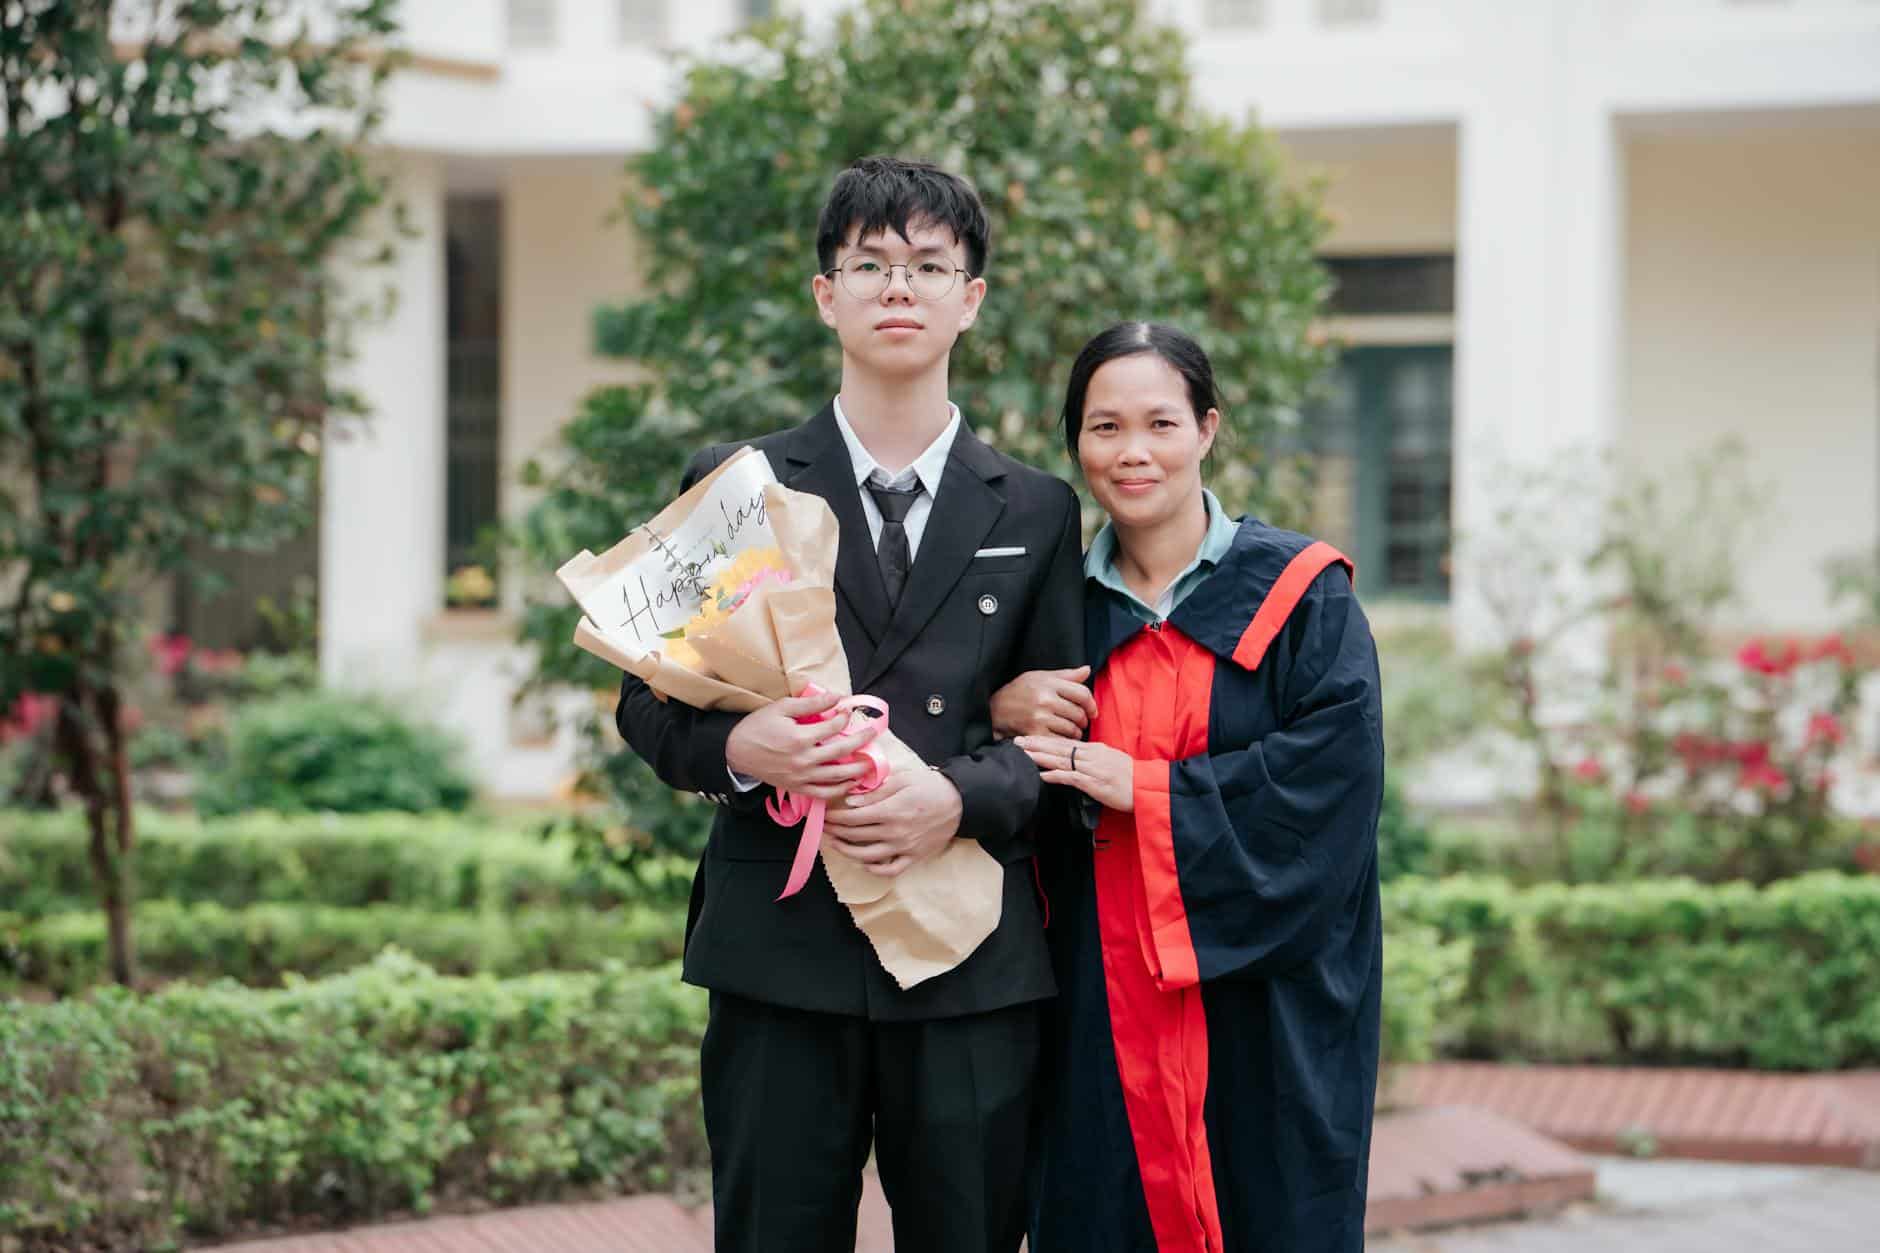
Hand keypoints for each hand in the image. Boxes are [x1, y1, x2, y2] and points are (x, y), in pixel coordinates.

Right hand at [725, 690, 883, 800]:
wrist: (737, 752)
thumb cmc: (758, 726)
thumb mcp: (782, 708)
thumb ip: (811, 704)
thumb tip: (837, 697)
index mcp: (800, 738)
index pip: (833, 727)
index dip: (844, 718)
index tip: (848, 711)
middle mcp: (804, 760)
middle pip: (841, 752)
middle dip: (860, 741)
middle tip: (873, 733)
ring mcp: (802, 777)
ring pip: (837, 776)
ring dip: (857, 769)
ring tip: (870, 762)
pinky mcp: (798, 788)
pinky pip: (824, 793)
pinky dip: (840, 790)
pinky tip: (851, 783)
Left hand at [824, 767, 962, 877]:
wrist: (960, 802)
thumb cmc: (930, 786)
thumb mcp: (902, 780)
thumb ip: (875, 792)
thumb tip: (851, 802)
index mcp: (891, 811)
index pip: (854, 818)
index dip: (836, 818)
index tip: (826, 815)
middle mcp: (894, 832)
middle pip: (856, 836)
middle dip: (836, 832)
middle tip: (825, 828)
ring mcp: (904, 847)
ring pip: (867, 856)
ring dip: (848, 851)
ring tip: (836, 844)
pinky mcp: (913, 857)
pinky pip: (890, 869)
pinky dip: (874, 869)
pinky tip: (865, 862)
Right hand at [990, 666, 1095, 739]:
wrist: (993, 709)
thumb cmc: (1019, 692)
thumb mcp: (1040, 677)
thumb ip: (1066, 675)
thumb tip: (1087, 670)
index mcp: (1049, 683)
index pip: (1082, 693)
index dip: (1091, 704)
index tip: (1092, 711)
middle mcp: (1045, 699)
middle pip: (1079, 713)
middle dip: (1083, 720)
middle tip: (1079, 722)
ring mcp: (1040, 717)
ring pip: (1072, 729)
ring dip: (1074, 732)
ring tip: (1069, 730)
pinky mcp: (1035, 733)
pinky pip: (1060, 740)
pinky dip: (1064, 742)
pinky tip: (1060, 738)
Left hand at [1016, 734, 1134, 812]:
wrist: (1147, 788)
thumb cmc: (1131, 778)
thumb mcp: (1112, 761)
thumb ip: (1094, 758)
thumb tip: (1080, 757)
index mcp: (1095, 749)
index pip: (1065, 742)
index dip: (1045, 739)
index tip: (1029, 736)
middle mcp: (1091, 755)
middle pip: (1059, 747)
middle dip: (1036, 743)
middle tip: (1016, 740)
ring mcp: (1092, 768)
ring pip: (1061, 759)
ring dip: (1040, 756)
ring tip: (1023, 753)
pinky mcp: (1094, 783)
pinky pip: (1071, 777)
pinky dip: (1055, 775)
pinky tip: (1041, 775)